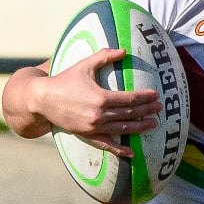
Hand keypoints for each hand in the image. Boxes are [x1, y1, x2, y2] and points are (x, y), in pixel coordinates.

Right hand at [33, 50, 160, 155]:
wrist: (42, 99)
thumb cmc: (65, 79)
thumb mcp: (85, 64)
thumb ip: (105, 57)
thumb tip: (124, 50)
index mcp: (101, 97)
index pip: (130, 98)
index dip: (145, 97)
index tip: (156, 95)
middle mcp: (99, 115)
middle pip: (130, 113)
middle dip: (147, 110)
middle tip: (160, 108)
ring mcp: (94, 127)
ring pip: (123, 129)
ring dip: (140, 127)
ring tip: (154, 124)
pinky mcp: (87, 135)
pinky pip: (107, 145)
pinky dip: (120, 150)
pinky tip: (132, 153)